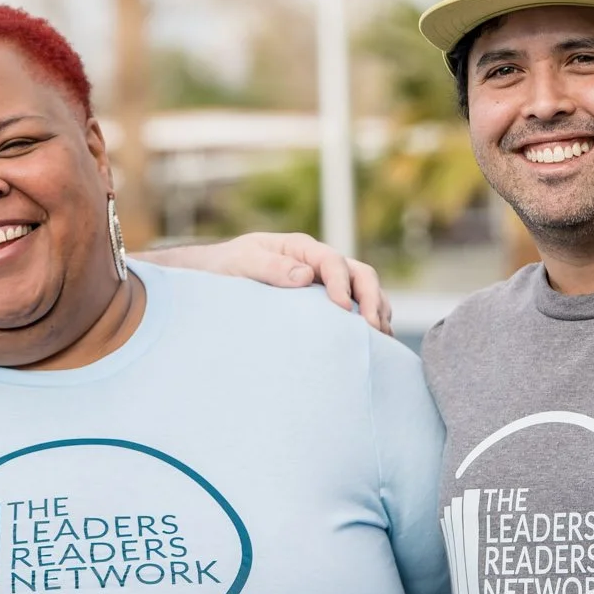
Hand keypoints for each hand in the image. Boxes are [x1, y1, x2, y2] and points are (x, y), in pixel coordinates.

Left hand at [143, 233, 390, 333]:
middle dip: (371, 298)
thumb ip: (270, 267)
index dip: (341, 283)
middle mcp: (318, 263)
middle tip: (372, 327)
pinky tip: (371, 344)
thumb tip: (305, 276)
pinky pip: (356, 308)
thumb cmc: (225, 267)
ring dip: (376, 311)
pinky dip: (369, 322)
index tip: (341, 308)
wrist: (214, 277)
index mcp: (300, 249)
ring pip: (365, 291)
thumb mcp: (242, 262)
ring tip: (379, 339)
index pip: (332, 261)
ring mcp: (325, 283)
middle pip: (359, 274)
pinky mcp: (325, 304)